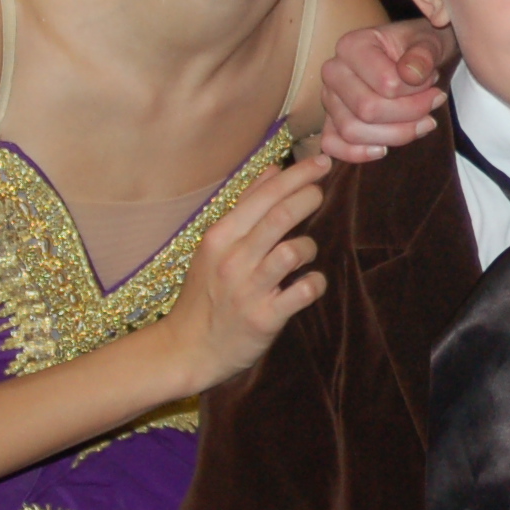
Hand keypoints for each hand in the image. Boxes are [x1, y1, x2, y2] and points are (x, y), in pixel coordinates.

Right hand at [164, 148, 330, 387]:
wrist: (188, 348)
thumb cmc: (207, 292)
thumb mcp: (216, 245)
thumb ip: (246, 206)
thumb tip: (273, 170)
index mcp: (220, 237)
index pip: (263, 195)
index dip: (297, 175)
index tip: (321, 161)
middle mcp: (233, 260)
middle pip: (279, 216)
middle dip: (308, 196)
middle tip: (320, 191)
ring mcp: (248, 289)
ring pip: (292, 252)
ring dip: (308, 246)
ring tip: (304, 252)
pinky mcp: (265, 318)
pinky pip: (303, 291)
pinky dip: (315, 282)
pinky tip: (309, 283)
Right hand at [320, 19, 454, 162]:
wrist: (408, 53)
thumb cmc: (415, 47)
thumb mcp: (427, 41)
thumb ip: (423, 55)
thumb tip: (411, 75)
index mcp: (352, 45)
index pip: (386, 83)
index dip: (416, 91)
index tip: (432, 82)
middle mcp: (334, 71)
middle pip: (367, 110)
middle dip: (410, 114)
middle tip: (435, 102)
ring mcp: (329, 97)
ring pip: (353, 131)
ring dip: (394, 135)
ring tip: (425, 123)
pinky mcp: (330, 119)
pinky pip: (332, 144)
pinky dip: (357, 153)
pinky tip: (385, 149)